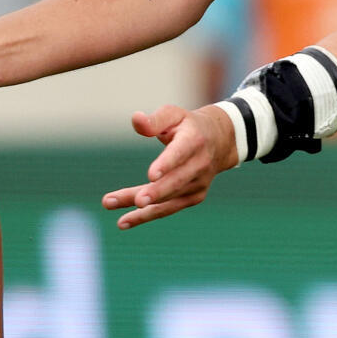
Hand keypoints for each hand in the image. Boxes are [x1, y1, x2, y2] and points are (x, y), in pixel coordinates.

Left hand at [100, 104, 235, 229]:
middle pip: (175, 182)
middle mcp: (199, 165)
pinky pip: (168, 209)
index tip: (151, 175)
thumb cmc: (187, 125)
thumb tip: (135, 119)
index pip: (180, 153)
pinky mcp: (194, 197)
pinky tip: (124, 222)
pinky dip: (146, 216)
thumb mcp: (173, 115)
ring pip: (168, 200)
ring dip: (142, 209)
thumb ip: (154, 120)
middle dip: (156, 193)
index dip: (167, 164)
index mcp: (193, 140)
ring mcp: (199, 184)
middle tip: (137, 201)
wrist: (219, 140)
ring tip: (117, 214)